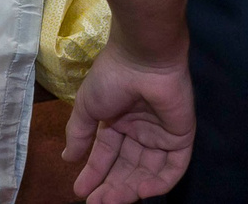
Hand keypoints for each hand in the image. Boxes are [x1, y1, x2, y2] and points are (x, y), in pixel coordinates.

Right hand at [63, 32, 194, 203]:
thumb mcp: (87, 106)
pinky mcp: (181, 137)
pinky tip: (141, 191)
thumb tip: (67, 158)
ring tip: (111, 200)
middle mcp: (139, 130)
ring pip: (147, 171)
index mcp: (118, 121)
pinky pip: (173, 167)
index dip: (94, 174)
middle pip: (126, 168)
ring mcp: (161, 134)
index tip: (81, 192)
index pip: (106, 155)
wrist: (142, 58)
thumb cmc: (112, 78)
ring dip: (131, 189)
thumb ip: (79, 134)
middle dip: (111, 187)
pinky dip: (160, 183)